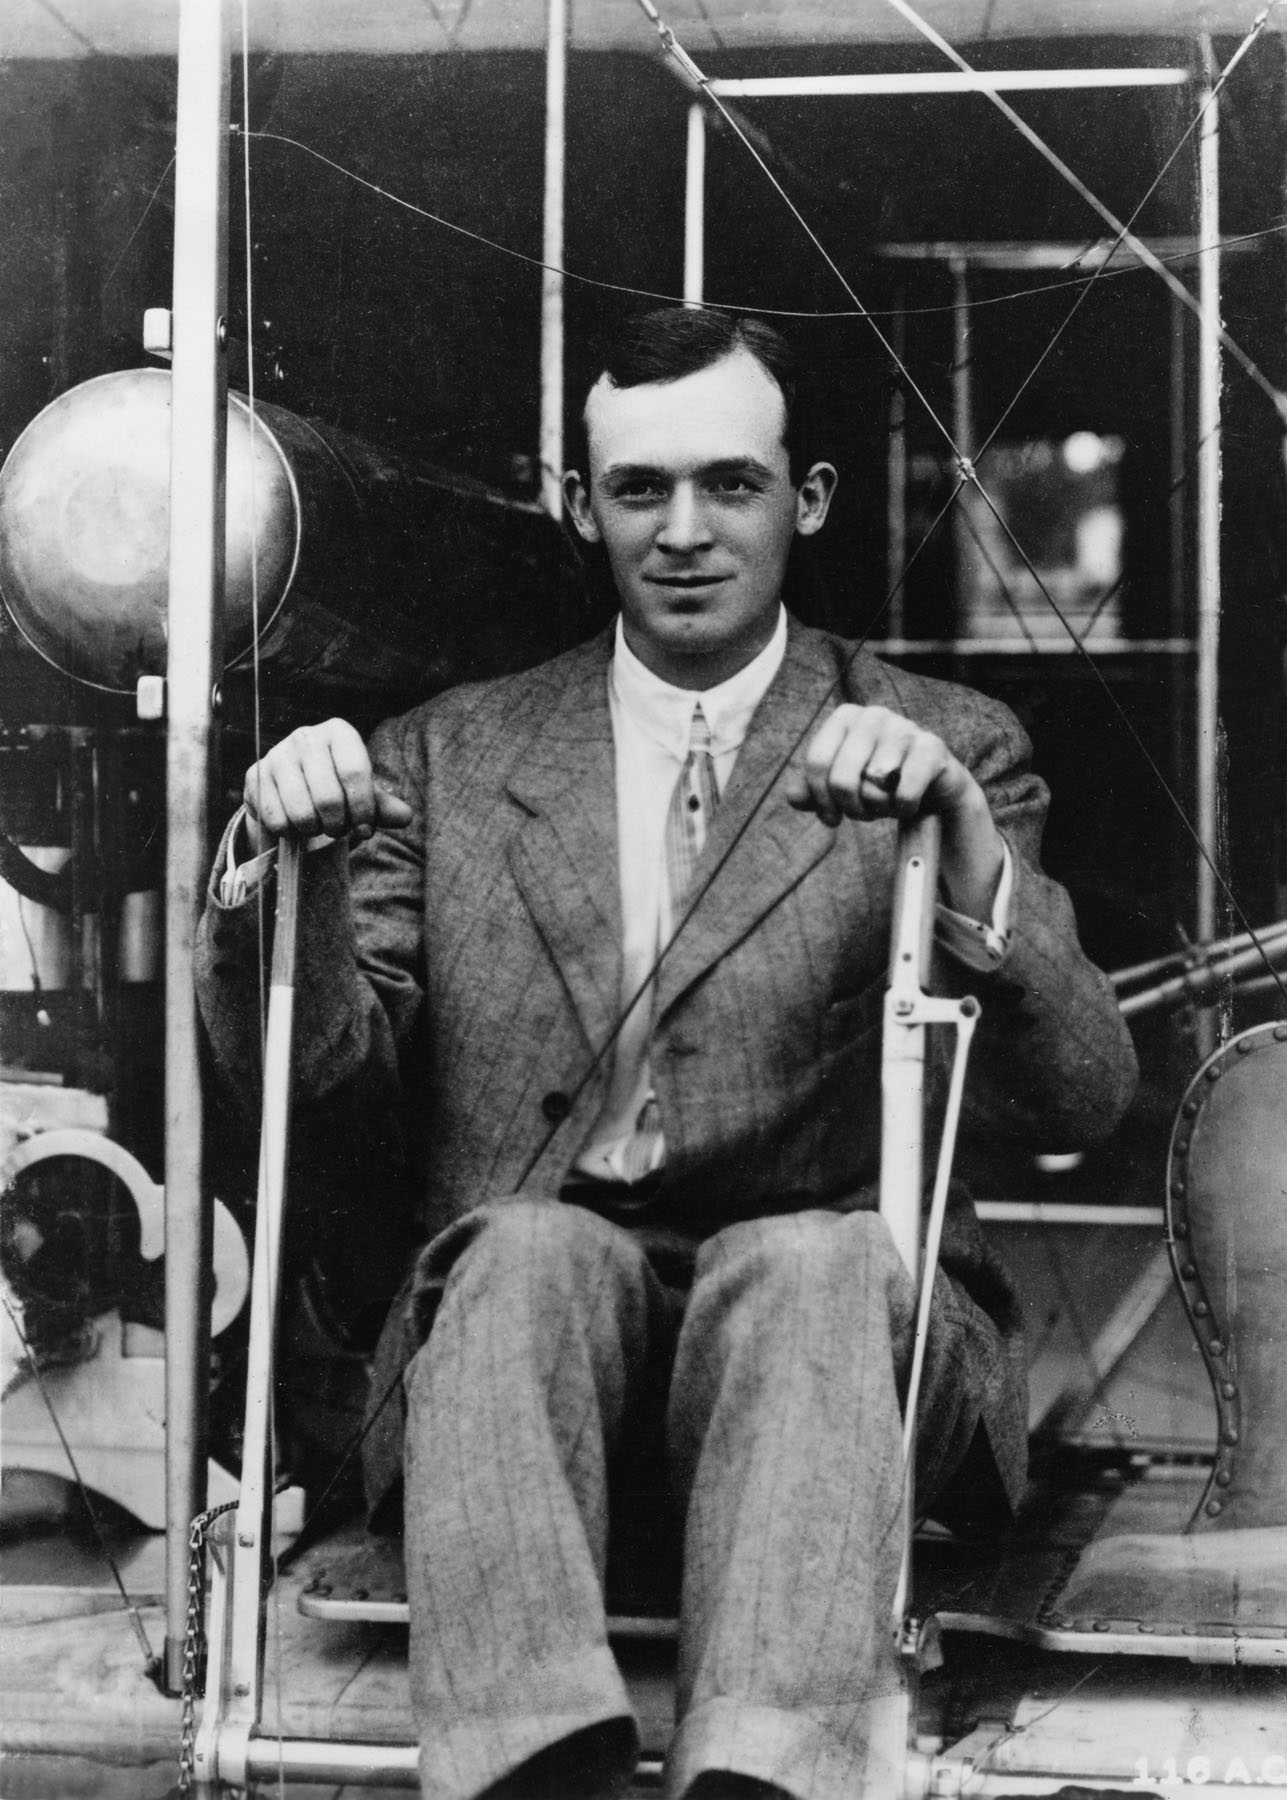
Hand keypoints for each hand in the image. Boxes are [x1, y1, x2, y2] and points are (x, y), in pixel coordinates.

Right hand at [241, 719, 412, 854]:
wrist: (290, 787)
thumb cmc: (334, 787)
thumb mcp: (362, 793)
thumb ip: (383, 805)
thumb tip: (405, 816)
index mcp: (339, 732)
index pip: (355, 771)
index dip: (363, 809)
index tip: (366, 829)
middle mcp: (306, 736)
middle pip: (329, 797)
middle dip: (338, 824)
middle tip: (340, 830)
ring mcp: (277, 754)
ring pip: (301, 811)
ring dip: (314, 830)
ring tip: (318, 826)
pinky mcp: (254, 775)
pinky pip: (276, 819)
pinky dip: (290, 831)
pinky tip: (295, 824)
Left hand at [785, 704, 1004, 919]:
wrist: (932, 785)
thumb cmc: (880, 782)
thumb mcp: (842, 786)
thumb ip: (813, 791)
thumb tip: (793, 796)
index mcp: (845, 717)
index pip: (817, 762)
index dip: (820, 799)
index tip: (830, 818)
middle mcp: (874, 715)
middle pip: (842, 778)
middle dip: (851, 807)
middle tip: (862, 814)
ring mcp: (905, 728)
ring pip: (873, 786)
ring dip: (877, 807)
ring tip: (885, 803)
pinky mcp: (932, 748)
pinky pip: (904, 793)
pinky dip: (903, 808)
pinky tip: (907, 804)